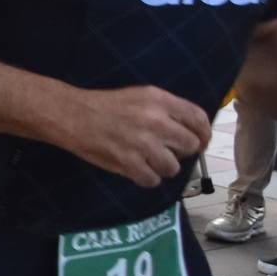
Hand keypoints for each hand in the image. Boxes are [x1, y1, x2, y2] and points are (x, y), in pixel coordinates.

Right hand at [60, 85, 210, 186]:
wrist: (72, 115)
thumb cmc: (107, 105)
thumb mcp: (142, 95)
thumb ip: (168, 109)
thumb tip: (192, 131)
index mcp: (160, 101)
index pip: (198, 119)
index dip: (204, 133)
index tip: (201, 141)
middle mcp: (155, 122)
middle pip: (190, 145)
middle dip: (182, 151)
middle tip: (170, 151)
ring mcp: (142, 144)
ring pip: (173, 167)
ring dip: (164, 167)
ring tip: (150, 161)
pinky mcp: (128, 163)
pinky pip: (152, 180)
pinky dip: (148, 178)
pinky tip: (138, 170)